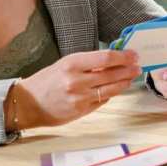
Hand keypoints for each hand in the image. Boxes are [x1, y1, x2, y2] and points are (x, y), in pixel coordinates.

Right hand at [13, 48, 141, 127]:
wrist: (28, 103)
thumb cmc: (47, 80)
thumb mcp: (65, 64)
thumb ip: (88, 63)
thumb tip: (113, 59)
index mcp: (72, 64)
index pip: (105, 58)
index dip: (123, 56)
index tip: (133, 54)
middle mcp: (76, 81)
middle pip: (112, 74)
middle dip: (128, 69)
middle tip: (138, 66)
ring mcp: (80, 98)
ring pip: (111, 89)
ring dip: (125, 82)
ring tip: (132, 77)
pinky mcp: (81, 111)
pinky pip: (102, 100)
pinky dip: (111, 93)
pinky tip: (117, 88)